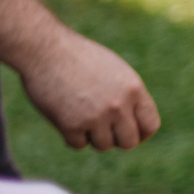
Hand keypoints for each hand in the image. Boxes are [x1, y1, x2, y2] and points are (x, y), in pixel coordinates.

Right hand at [16, 25, 158, 150]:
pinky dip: (70, 135)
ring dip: (91, 136)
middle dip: (115, 139)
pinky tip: (63, 117)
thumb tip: (130, 122)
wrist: (44, 48)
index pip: (150, 125)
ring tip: (78, 116)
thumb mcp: (112, 70)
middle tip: (101, 129)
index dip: (140, 133)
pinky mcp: (71, 125)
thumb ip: (125, 94)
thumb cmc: (76, 56)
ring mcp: (96, 116)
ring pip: (103, 145)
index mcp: (133, 89)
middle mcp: (119, 105)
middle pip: (129, 142)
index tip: (127, 133)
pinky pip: (77, 144)